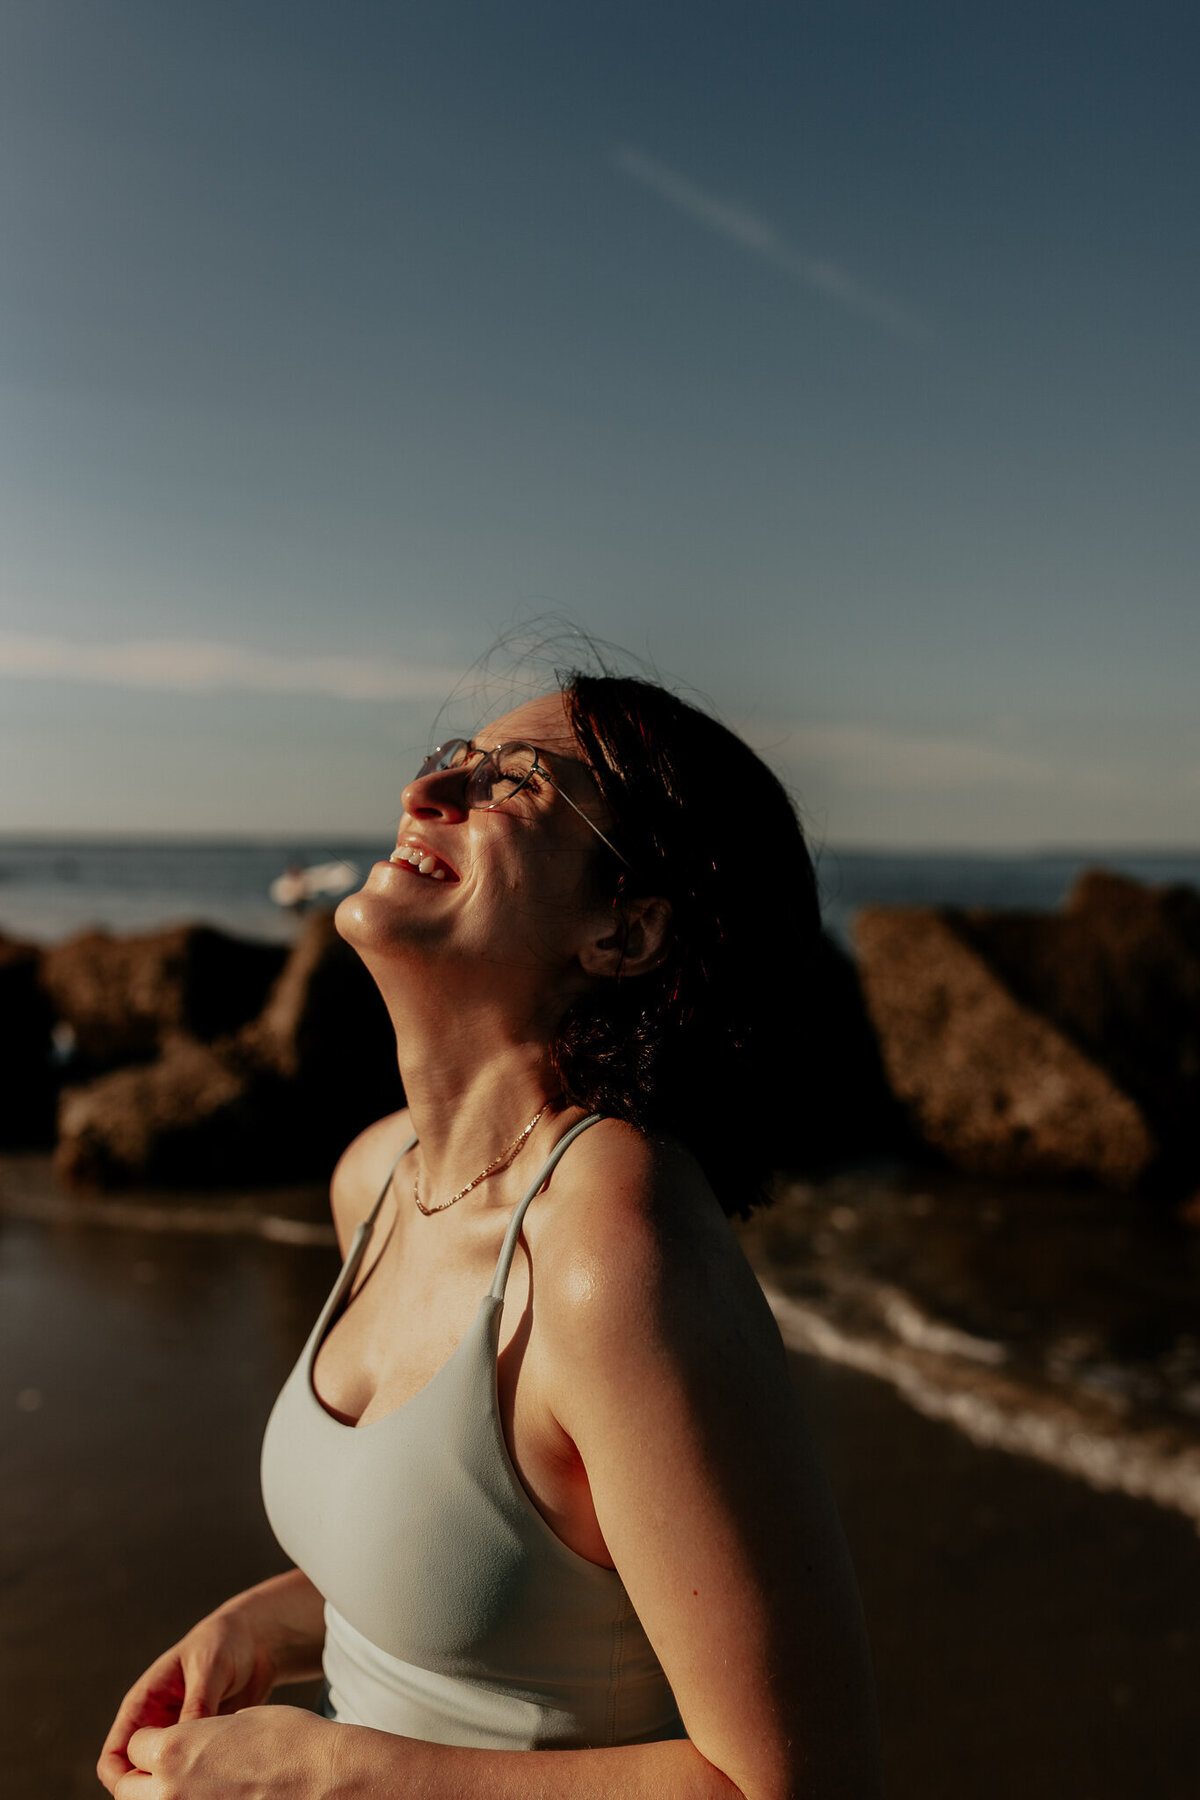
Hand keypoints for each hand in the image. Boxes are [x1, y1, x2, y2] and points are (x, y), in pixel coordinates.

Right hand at [97, 1609, 280, 1792]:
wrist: (257, 1641)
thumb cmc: (225, 1642)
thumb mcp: (208, 1668)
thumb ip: (196, 1704)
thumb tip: (184, 1747)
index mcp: (142, 1706)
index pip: (113, 1757)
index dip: (121, 1781)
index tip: (150, 1788)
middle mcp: (155, 1728)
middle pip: (134, 1778)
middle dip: (151, 1792)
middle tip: (185, 1794)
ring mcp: (178, 1741)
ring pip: (165, 1781)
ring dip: (180, 1789)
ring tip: (207, 1786)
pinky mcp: (203, 1749)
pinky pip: (194, 1777)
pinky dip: (203, 1784)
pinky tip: (224, 1781)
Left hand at [111, 1706, 335, 1799]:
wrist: (327, 1778)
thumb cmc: (290, 1740)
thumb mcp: (239, 1720)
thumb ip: (202, 1735)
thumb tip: (196, 1750)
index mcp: (174, 1748)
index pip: (134, 1746)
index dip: (151, 1739)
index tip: (167, 1739)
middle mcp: (170, 1789)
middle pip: (126, 1788)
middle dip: (138, 1776)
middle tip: (161, 1771)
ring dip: (159, 1795)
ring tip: (188, 1785)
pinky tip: (213, 1796)